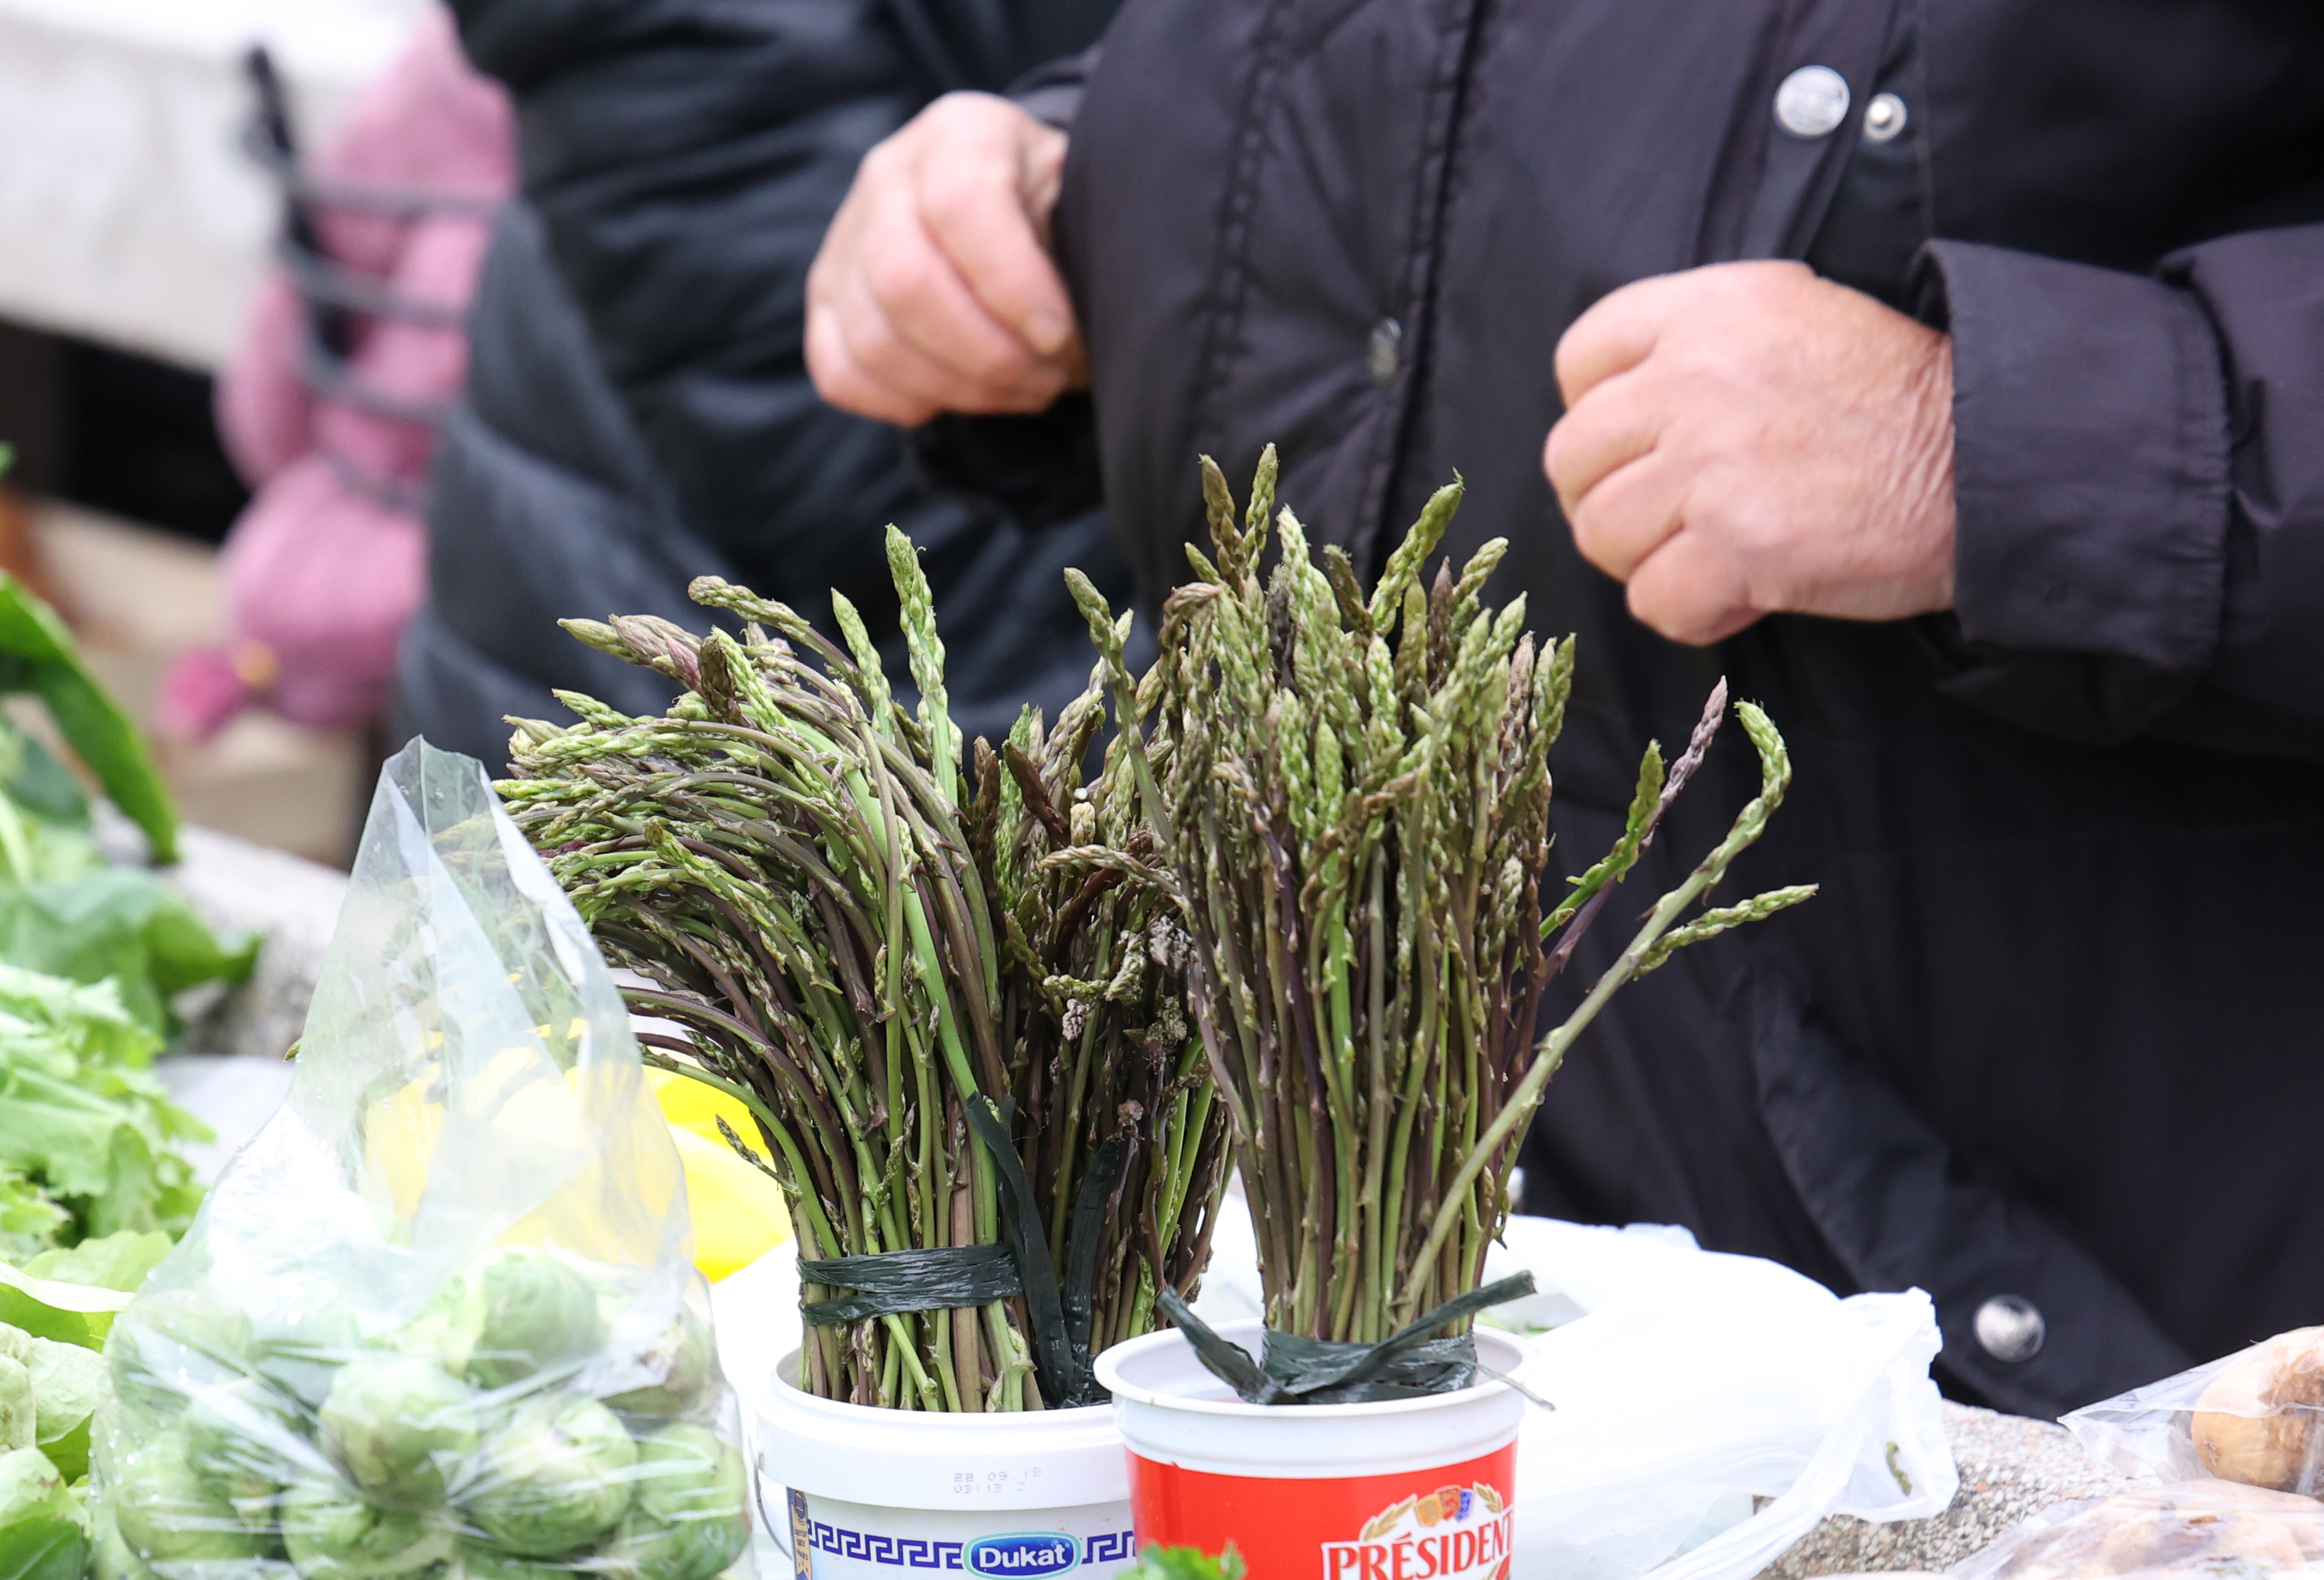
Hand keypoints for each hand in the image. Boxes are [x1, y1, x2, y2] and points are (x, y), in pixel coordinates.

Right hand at [807, 93, 1084, 425]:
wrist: (1023, 215)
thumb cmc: (1060, 214)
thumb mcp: (1084, 201)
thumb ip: (1079, 237)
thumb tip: (1063, 322)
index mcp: (959, 133)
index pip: (961, 204)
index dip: (1012, 284)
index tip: (1059, 334)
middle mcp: (887, 177)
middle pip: (904, 280)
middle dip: (987, 353)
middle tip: (1047, 375)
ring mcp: (845, 242)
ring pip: (876, 340)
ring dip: (962, 388)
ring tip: (1024, 387)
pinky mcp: (826, 304)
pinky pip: (843, 374)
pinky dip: (908, 402)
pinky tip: (964, 394)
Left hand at [1543, 260, 1955, 645]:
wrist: (1991, 456)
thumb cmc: (1894, 398)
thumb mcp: (1793, 317)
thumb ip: (1700, 345)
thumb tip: (1621, 404)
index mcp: (1705, 311)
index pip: (1579, 360)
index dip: (1596, 414)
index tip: (1638, 447)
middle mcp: (1694, 378)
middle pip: (1572, 457)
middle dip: (1608, 498)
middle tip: (1667, 519)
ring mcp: (1711, 464)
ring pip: (1601, 533)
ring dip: (1647, 559)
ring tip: (1710, 555)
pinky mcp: (1740, 545)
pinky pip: (1654, 600)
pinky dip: (1691, 613)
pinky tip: (1740, 596)